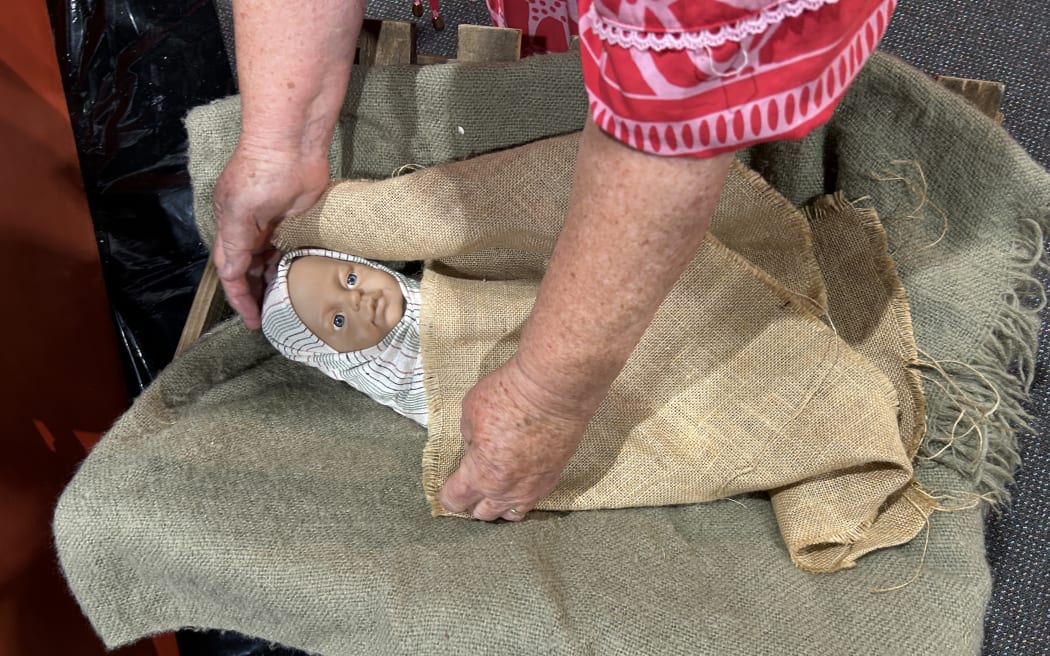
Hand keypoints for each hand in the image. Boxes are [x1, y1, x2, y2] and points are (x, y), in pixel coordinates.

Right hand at [213, 144, 329, 327]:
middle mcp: (249, 229)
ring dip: (273, 281)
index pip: (230, 271)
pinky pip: (290, 248)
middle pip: (249, 270)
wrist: (293, 145)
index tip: (251, 319)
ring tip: (285, 305)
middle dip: (256, 293)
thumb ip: (236, 244)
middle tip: (271, 317)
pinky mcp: (295, 220)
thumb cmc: (261, 171)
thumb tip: (232, 273)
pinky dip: (290, 264)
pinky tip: (298, 279)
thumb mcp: (240, 209)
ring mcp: (272, 224)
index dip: (240, 297)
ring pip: (269, 261)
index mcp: (230, 227)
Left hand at [438, 356, 596, 521]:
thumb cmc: (510, 398)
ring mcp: (532, 488)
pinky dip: (524, 494)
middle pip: (483, 513)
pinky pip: (534, 499)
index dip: (450, 494)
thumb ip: (469, 437)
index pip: (455, 501)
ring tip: (498, 489)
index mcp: (478, 475)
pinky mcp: (553, 478)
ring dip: (501, 504)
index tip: (451, 485)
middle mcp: (505, 490)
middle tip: (473, 486)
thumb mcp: (471, 412)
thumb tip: (474, 446)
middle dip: (474, 502)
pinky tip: (522, 479)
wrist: (553, 391)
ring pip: (512, 513)